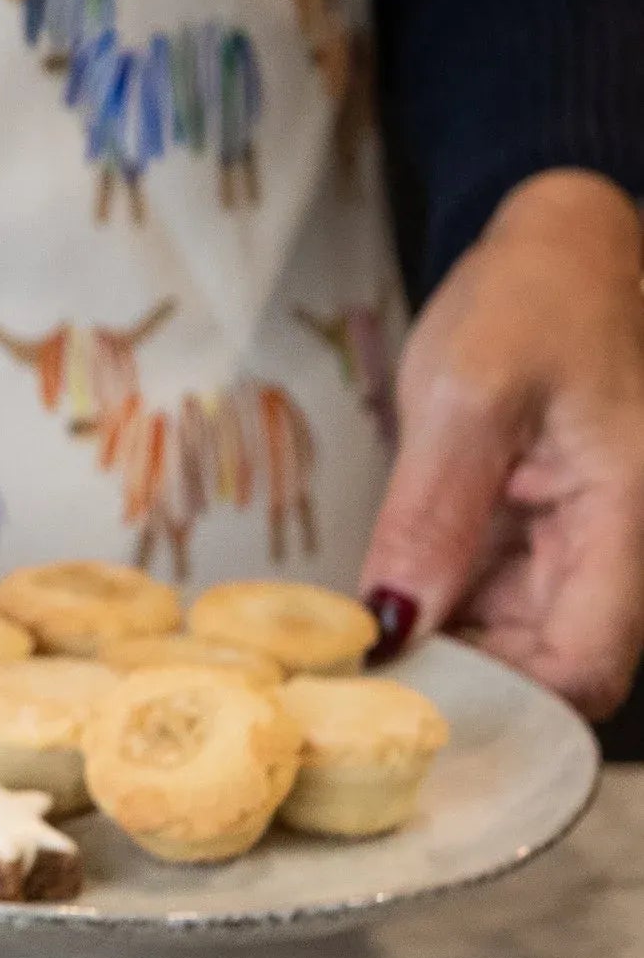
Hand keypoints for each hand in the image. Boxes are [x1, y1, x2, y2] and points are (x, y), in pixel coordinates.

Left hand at [362, 170, 643, 719]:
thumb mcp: (470, 393)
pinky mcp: (527, 539)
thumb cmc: (533, 295)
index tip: (408, 710)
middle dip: (454, 691)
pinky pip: (480, 605)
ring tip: (342, 666)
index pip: (586, 667)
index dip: (507, 708)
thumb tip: (395, 624)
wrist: (557, 246)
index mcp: (625, 517)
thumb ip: (433, 515)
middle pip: (543, 671)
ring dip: (432, 658)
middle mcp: (609, 547)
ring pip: (505, 645)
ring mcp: (568, 548)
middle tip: (348, 697)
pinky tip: (366, 621)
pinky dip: (426, 618)